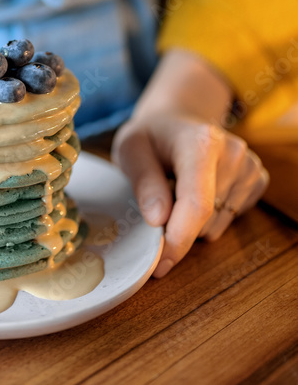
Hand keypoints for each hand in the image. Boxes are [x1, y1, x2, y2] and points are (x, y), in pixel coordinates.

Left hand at [111, 48, 269, 277]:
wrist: (176, 120)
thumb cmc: (150, 136)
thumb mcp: (130, 149)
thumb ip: (143, 181)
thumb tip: (157, 220)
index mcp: (201, 142)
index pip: (197, 203)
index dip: (178, 240)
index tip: (158, 265)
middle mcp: (233, 153)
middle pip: (205, 220)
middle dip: (175, 226)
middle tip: (156, 199)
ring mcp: (248, 167)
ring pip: (215, 226)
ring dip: (189, 222)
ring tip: (175, 188)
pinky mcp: (256, 180)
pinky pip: (228, 221)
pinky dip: (207, 217)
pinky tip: (196, 190)